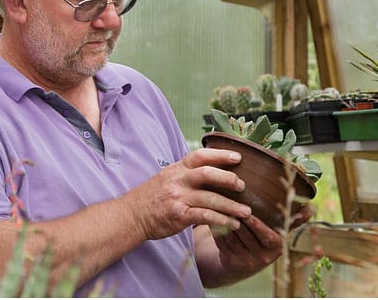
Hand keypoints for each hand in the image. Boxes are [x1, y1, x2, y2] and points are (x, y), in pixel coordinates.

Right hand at [125, 148, 252, 239]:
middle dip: (229, 179)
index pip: (201, 155)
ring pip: (210, 198)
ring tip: (246, 212)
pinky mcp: (178, 215)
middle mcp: (178, 180)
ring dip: (232, 206)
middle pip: (208, 173)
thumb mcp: (167, 177)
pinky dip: (221, 220)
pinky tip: (233, 224)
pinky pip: (205, 217)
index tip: (239, 157)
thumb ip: (186, 172)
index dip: (221, 154)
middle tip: (243, 186)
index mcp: (177, 168)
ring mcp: (178, 197)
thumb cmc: (152, 197)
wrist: (131, 216)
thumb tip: (212, 169)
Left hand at [209, 205, 312, 281]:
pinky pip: (221, 241)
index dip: (256, 224)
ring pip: (233, 236)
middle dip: (236, 217)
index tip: (247, 213)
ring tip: (218, 204)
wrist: (243, 262)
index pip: (265, 235)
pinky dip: (216, 228)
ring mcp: (245, 260)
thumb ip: (293, 219)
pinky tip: (211, 215)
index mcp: (276, 247)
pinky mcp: (230, 261)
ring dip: (224, 220)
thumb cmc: (263, 239)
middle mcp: (262, 257)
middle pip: (246, 233)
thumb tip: (311, 207)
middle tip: (228, 200)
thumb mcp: (278, 231)